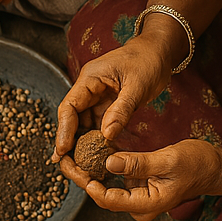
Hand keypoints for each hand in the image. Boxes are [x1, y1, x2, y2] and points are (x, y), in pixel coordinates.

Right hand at [55, 34, 170, 165]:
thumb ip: (122, 110)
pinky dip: (96, 143)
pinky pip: (97, 126)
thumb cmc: (148, 60)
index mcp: (89, 79)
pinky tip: (98, 160)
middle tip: (70, 167)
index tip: (62, 151)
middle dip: (69, 144)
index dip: (63, 130)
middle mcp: (88, 89)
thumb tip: (106, 135)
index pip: (69, 107)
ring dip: (82, 146)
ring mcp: (96, 98)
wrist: (159, 51)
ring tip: (83, 169)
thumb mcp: (138, 86)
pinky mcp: (106, 106)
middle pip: (71, 120)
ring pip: (82, 126)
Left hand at [68, 140, 221, 220]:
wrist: (215, 168)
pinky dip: (103, 166)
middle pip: (102, 195)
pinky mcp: (139, 186)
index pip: (108, 199)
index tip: (73, 168)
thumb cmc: (197, 164)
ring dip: (89, 171)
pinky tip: (90, 151)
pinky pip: (116, 179)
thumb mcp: (168, 160)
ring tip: (70, 154)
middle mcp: (139, 205)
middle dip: (82, 177)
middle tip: (63, 159)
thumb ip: (138, 164)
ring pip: (107, 186)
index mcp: (147, 205)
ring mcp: (139, 196)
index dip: (87, 184)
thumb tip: (109, 161)